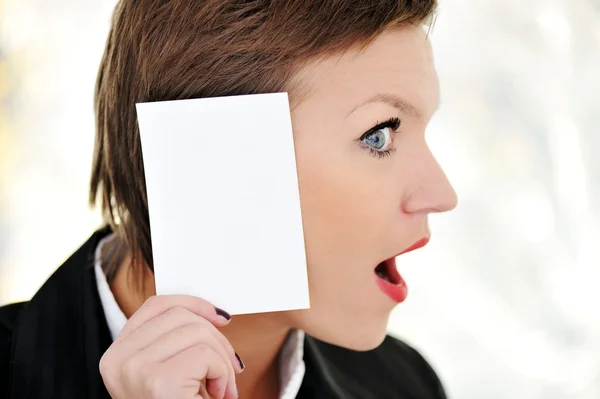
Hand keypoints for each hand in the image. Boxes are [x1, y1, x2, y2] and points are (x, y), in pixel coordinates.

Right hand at [99, 295, 243, 398]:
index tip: (220, 317)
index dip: (193, 304)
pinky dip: (222, 373)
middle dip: (216, 339)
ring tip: (221, 387)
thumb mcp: (170, 373)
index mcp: (117, 355)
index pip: (156, 305)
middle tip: (227, 370)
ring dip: (222, 360)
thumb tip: (216, 315)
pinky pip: (205, 354)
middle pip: (181, 316)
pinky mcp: (158, 381)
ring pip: (198, 332)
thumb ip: (178, 343)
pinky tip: (217, 394)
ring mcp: (135, 369)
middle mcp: (118, 360)